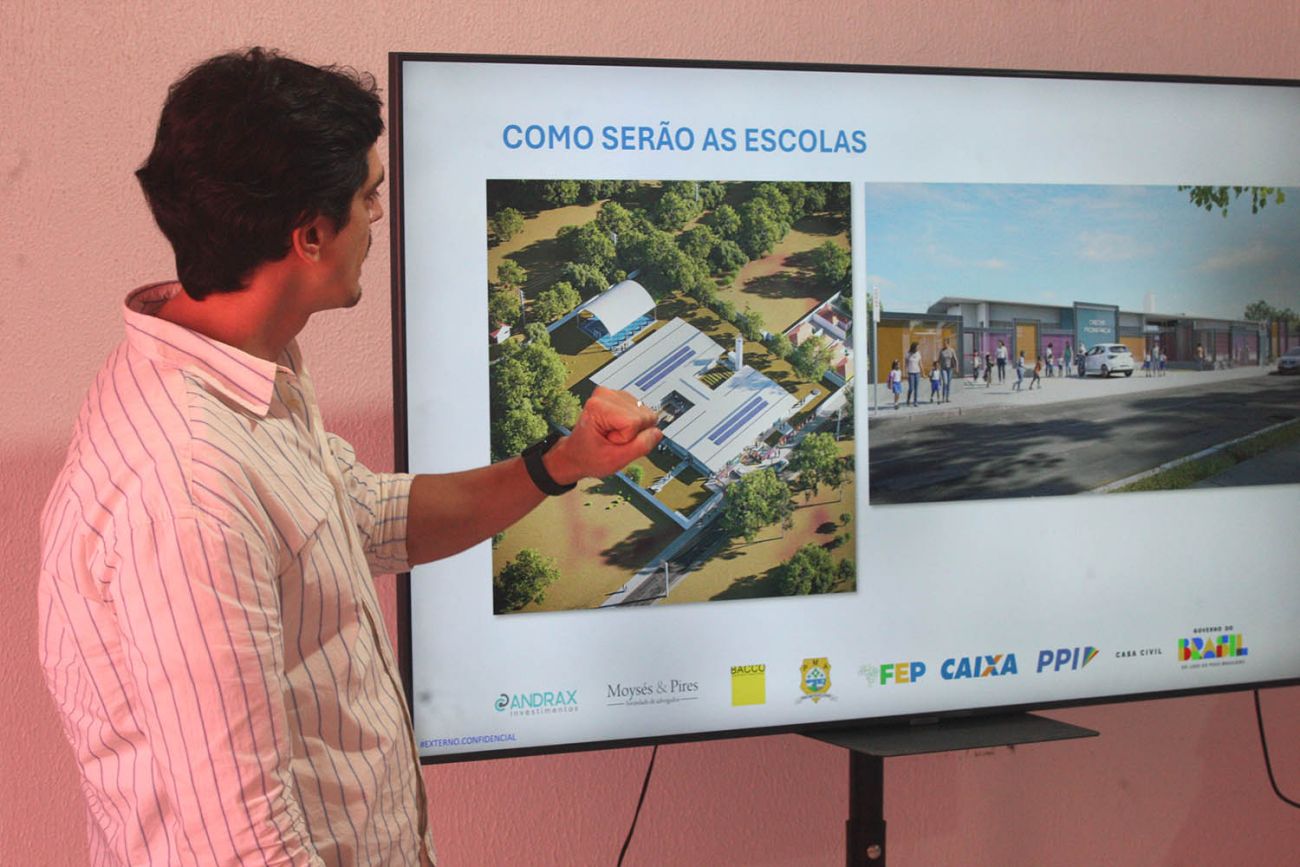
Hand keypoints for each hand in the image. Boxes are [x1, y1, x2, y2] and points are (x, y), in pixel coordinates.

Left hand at [543, 386, 662, 483]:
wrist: (577, 454)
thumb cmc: (589, 457)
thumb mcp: (615, 460)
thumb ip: (640, 446)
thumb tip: (657, 432)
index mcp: (599, 407)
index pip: (636, 421)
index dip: (628, 438)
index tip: (611, 442)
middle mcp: (605, 394)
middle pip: (644, 415)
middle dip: (633, 433)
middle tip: (613, 440)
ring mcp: (613, 394)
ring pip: (645, 413)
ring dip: (633, 429)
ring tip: (613, 435)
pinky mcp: (620, 397)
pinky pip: (642, 412)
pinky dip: (633, 425)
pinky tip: (617, 428)